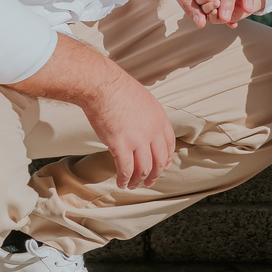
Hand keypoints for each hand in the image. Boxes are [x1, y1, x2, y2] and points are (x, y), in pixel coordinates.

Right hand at [81, 64, 176, 189]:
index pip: (169, 145)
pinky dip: (124, 179)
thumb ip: (148, 115)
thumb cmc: (117, 88)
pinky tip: (121, 183)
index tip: (163, 166)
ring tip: (132, 185)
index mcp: (160, 119)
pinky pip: (126, 170)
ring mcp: (137, 140)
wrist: (101, 86)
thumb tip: (145, 125)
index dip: (166, 159)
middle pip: (158, 161)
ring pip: (144, 169)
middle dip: (154, 175)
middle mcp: (152, 132)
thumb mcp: (144, 99)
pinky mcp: (120, 146)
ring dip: (138, 180)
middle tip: (150, 182)